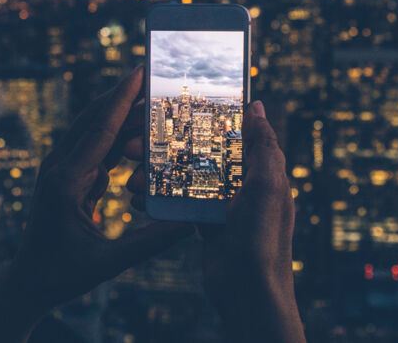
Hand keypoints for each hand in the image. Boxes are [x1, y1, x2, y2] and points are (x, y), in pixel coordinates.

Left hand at [0, 67, 192, 341]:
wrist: (26, 284)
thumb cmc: (63, 276)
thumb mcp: (109, 262)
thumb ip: (151, 241)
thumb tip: (190, 223)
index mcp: (67, 182)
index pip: (100, 130)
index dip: (122, 99)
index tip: (139, 71)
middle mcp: (59, 168)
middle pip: (95, 119)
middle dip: (123, 95)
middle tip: (151, 73)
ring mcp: (59, 170)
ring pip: (92, 130)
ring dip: (119, 112)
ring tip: (148, 95)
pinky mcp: (64, 176)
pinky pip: (92, 147)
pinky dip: (114, 135)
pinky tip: (135, 129)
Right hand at [127, 100, 303, 342]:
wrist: (250, 292)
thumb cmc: (264, 239)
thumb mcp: (267, 187)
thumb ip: (263, 147)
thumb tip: (258, 107)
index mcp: (260, 171)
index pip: (232, 133)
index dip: (204, 117)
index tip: (172, 104)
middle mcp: (241, 184)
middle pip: (201, 152)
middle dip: (168, 144)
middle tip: (134, 140)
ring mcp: (222, 204)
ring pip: (184, 176)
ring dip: (156, 172)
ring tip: (129, 172)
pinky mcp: (204, 224)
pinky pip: (178, 203)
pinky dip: (158, 198)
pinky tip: (137, 196)